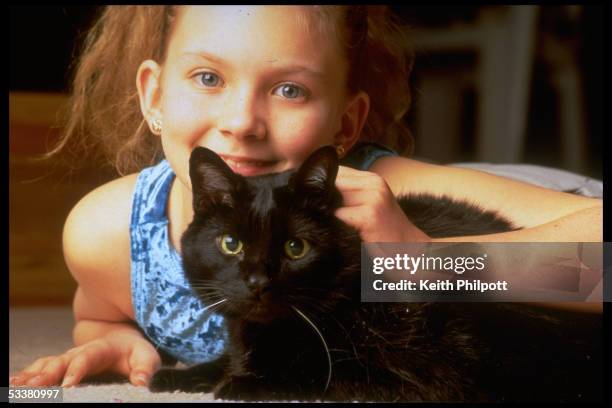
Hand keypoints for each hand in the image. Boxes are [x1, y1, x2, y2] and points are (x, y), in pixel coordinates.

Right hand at [9, 332, 161, 387]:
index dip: (77, 370)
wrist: (123, 337)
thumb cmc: (135, 352)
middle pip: (61, 361)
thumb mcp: (146, 357)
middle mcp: (80, 352)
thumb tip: (141, 383)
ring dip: (32, 374)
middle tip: (36, 386)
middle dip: (48, 374)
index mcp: (102, 348)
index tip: (68, 384)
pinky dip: (27, 374)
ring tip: (18, 385)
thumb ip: (144, 369)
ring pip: (47, 364)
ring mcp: (68, 358)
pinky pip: (41, 368)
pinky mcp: (61, 365)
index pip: (88, 357)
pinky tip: (13, 383)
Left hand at [334, 166, 430, 242]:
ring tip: (349, 224)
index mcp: (373, 178)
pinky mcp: (370, 214)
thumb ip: (351, 191)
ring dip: (334, 212)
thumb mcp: (373, 201)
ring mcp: (373, 197)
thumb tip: (321, 187)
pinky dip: (340, 224)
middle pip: (334, 183)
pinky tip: (352, 231)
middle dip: (328, 198)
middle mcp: (374, 183)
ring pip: (335, 198)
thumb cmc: (386, 228)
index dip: (327, 184)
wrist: (411, 248)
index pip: (338, 171)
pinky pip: (340, 215)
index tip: (328, 200)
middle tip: (339, 216)